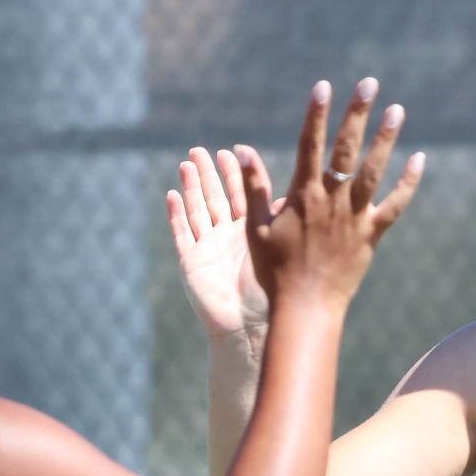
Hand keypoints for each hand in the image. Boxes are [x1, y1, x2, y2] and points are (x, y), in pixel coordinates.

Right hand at [168, 146, 271, 344]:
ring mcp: (208, 249)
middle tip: (201, 150)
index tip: (233, 151)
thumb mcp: (280, 247)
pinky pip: (182, 234)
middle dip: (209, 174)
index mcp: (252, 233)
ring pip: (197, 210)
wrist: (252, 326)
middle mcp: (229, 238)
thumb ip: (284, 216)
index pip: (243, 194)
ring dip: (191, 187)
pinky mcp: (191, 263)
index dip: (237, 173)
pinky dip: (176, 215)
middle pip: (216, 198)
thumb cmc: (272, 291)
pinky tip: (172, 195)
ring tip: (187, 163)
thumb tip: (303, 184)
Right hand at [224, 77, 424, 314]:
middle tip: (369, 83)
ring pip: (373, 171)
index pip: (309, 145)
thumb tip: (241, 150)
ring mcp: (354, 217)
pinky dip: (408, 183)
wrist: (305, 306)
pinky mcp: (372, 235)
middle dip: (357, 113)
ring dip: (386, 139)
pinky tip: (419, 159)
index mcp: (302, 195)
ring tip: (397, 110)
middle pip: (345, 149)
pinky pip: (395, 206)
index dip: (316, 114)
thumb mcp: (255, 227)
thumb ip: (253, 187)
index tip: (323, 86)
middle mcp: (331, 200)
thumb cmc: (274, 269)